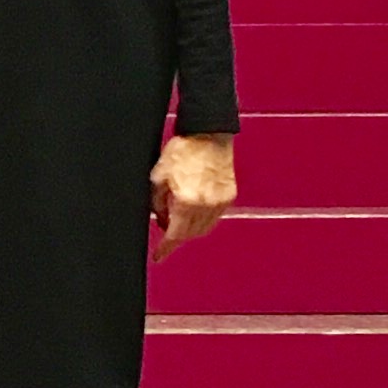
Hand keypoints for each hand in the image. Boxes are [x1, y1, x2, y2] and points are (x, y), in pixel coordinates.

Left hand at [151, 130, 236, 253]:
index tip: (158, 256)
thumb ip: (157, 202)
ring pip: (204, 228)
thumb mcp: (159, 175)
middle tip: (166, 230)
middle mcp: (206, 204)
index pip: (174, 234)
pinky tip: (194, 209)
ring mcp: (220, 201)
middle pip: (190, 234)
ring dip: (191, 229)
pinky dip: (203, 218)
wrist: (208, 132)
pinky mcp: (229, 195)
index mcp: (187, 201)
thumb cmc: (184, 148)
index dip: (165, 248)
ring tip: (179, 218)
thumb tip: (159, 218)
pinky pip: (215, 216)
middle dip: (177, 236)